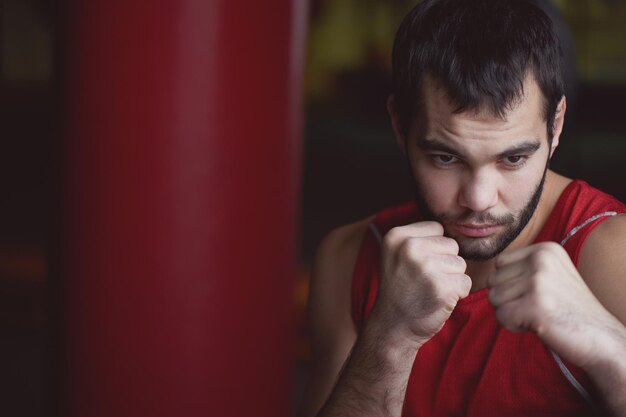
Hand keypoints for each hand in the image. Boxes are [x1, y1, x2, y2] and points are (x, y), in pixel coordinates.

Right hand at [372, 222, 471, 345]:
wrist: (392, 327)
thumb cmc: (401, 289)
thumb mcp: (397, 255)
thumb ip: (418, 237)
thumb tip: (453, 220)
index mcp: (397, 235)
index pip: (437, 228)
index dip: (433, 249)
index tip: (416, 266)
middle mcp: (409, 248)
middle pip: (451, 245)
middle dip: (444, 264)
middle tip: (423, 281)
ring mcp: (426, 267)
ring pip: (460, 264)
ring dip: (451, 279)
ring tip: (429, 290)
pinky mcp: (441, 288)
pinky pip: (465, 282)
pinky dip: (457, 294)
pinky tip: (437, 300)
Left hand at [488, 242, 620, 368]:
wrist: (601, 338)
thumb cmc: (568, 309)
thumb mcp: (550, 275)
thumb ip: (521, 268)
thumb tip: (483, 275)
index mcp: (545, 249)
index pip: (500, 263)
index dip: (510, 284)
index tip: (535, 294)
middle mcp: (541, 260)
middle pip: (493, 280)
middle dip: (508, 299)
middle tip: (537, 308)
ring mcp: (538, 281)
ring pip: (494, 299)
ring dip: (511, 313)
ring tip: (538, 315)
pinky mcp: (535, 306)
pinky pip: (501, 316)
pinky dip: (513, 325)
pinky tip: (537, 325)